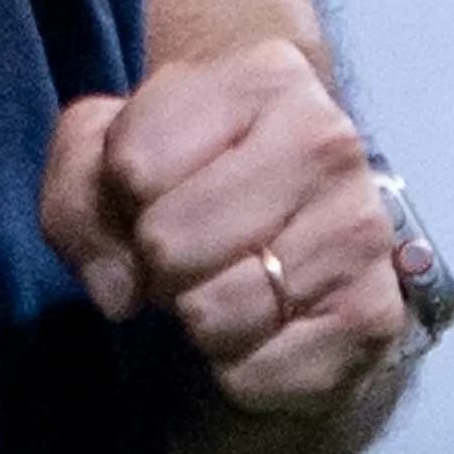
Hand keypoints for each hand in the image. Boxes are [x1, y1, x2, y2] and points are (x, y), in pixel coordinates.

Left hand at [36, 36, 417, 420]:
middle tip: (185, 252)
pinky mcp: (373, 317)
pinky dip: (236, 370)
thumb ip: (80, 187)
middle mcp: (328, 142)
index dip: (120, 193)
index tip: (150, 192)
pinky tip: (259, 330)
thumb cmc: (191, 177)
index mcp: (264, 78)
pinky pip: (254, 374)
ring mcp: (361, 230)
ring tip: (224, 286)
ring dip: (196, 318)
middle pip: (169, 241)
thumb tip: (119, 288)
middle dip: (156, 262)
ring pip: (211, 314)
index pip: (133, 161)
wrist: (299, 223)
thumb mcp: (112, 151)